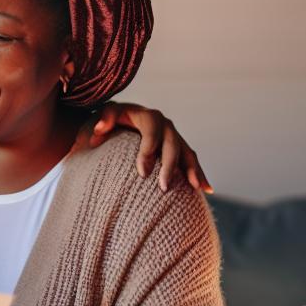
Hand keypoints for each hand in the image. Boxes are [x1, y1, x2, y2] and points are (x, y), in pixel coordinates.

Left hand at [88, 102, 211, 192]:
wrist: (116, 126)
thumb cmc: (108, 123)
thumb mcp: (102, 117)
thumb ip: (102, 119)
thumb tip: (99, 130)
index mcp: (147, 116)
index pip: (151, 130)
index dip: (149, 150)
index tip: (142, 173)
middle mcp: (165, 125)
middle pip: (172, 143)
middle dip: (170, 165)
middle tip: (164, 187)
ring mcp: (174, 138)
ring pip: (187, 153)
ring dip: (192, 170)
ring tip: (196, 188)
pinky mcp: (178, 150)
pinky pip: (191, 162)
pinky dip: (199, 174)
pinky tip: (207, 190)